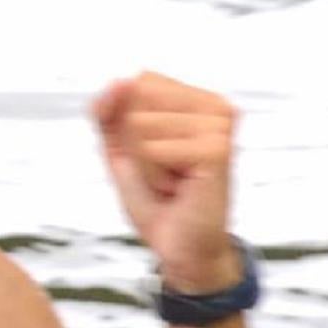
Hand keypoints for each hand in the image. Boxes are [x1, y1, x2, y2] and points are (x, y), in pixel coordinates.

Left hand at [90, 72, 241, 291]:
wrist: (179, 247)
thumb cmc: (155, 200)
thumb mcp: (119, 150)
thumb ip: (108, 113)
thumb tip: (120, 80)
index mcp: (197, 98)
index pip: (134, 87)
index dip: (127, 130)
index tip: (154, 157)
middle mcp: (214, 105)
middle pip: (136, 105)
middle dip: (136, 148)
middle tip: (164, 173)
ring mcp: (220, 125)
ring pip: (142, 126)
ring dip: (146, 164)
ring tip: (172, 181)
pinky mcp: (218, 148)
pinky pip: (155, 148)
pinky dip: (154, 175)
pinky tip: (179, 187)